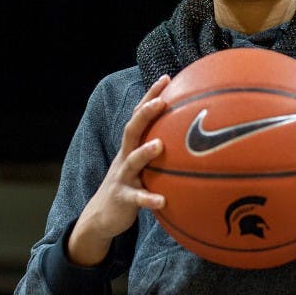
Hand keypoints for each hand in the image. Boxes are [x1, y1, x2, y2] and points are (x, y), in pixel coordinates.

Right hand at [68, 74, 169, 265]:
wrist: (101, 216)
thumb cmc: (130, 186)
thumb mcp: (142, 166)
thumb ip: (159, 151)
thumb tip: (194, 138)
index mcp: (131, 147)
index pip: (139, 115)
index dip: (150, 96)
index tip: (167, 78)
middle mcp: (124, 157)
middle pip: (131, 130)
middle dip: (145, 114)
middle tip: (162, 101)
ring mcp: (122, 178)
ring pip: (131, 162)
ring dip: (144, 153)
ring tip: (159, 146)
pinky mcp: (122, 199)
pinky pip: (136, 199)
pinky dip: (149, 199)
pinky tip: (163, 201)